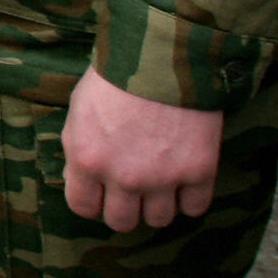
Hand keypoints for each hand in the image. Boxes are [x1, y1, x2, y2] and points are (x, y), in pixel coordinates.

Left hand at [62, 70, 224, 230]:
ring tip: (158, 181)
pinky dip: (190, 199)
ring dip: (157, 204)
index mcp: (87, 160)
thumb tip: (80, 178)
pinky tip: (184, 179)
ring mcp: (163, 178)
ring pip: (159, 220)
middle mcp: (123, 177)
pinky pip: (194, 208)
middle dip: (123, 207)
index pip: (83, 208)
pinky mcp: (199, 172)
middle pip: (122, 222)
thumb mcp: (79, 110)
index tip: (99, 193)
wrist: (163, 55)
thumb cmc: (115, 77)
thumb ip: (78, 149)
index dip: (91, 201)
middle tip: (130, 189)